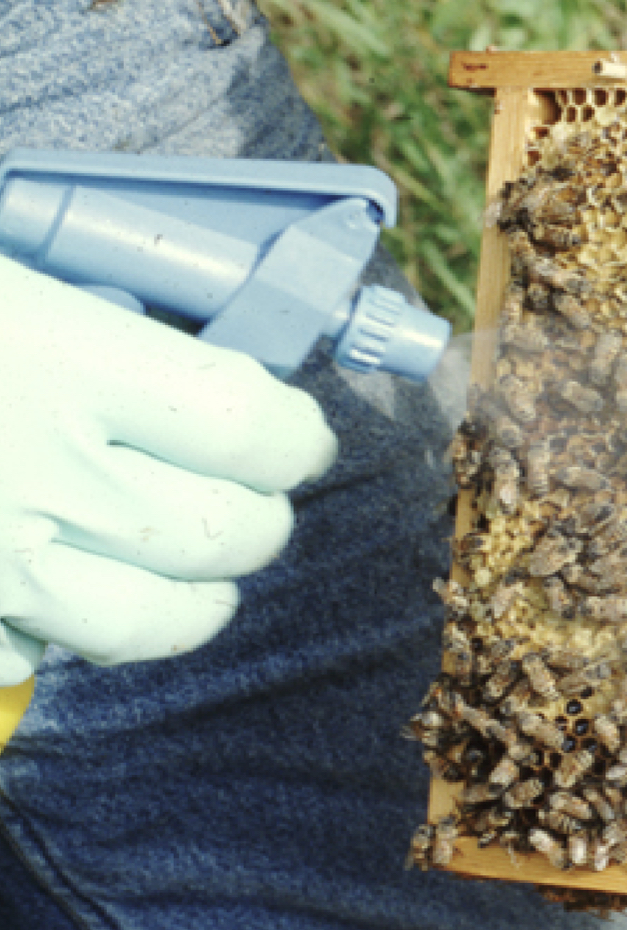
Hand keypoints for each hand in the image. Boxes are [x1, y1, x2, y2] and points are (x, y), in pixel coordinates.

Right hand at [0, 259, 337, 685]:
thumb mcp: (4, 269)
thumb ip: (101, 314)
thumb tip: (208, 364)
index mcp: (57, 356)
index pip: (256, 427)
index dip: (294, 437)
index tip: (295, 435)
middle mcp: (36, 471)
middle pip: (227, 532)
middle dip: (254, 516)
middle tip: (242, 493)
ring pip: (150, 622)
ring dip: (187, 598)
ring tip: (186, 568)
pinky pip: (28, 659)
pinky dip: (46, 632)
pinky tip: (36, 587)